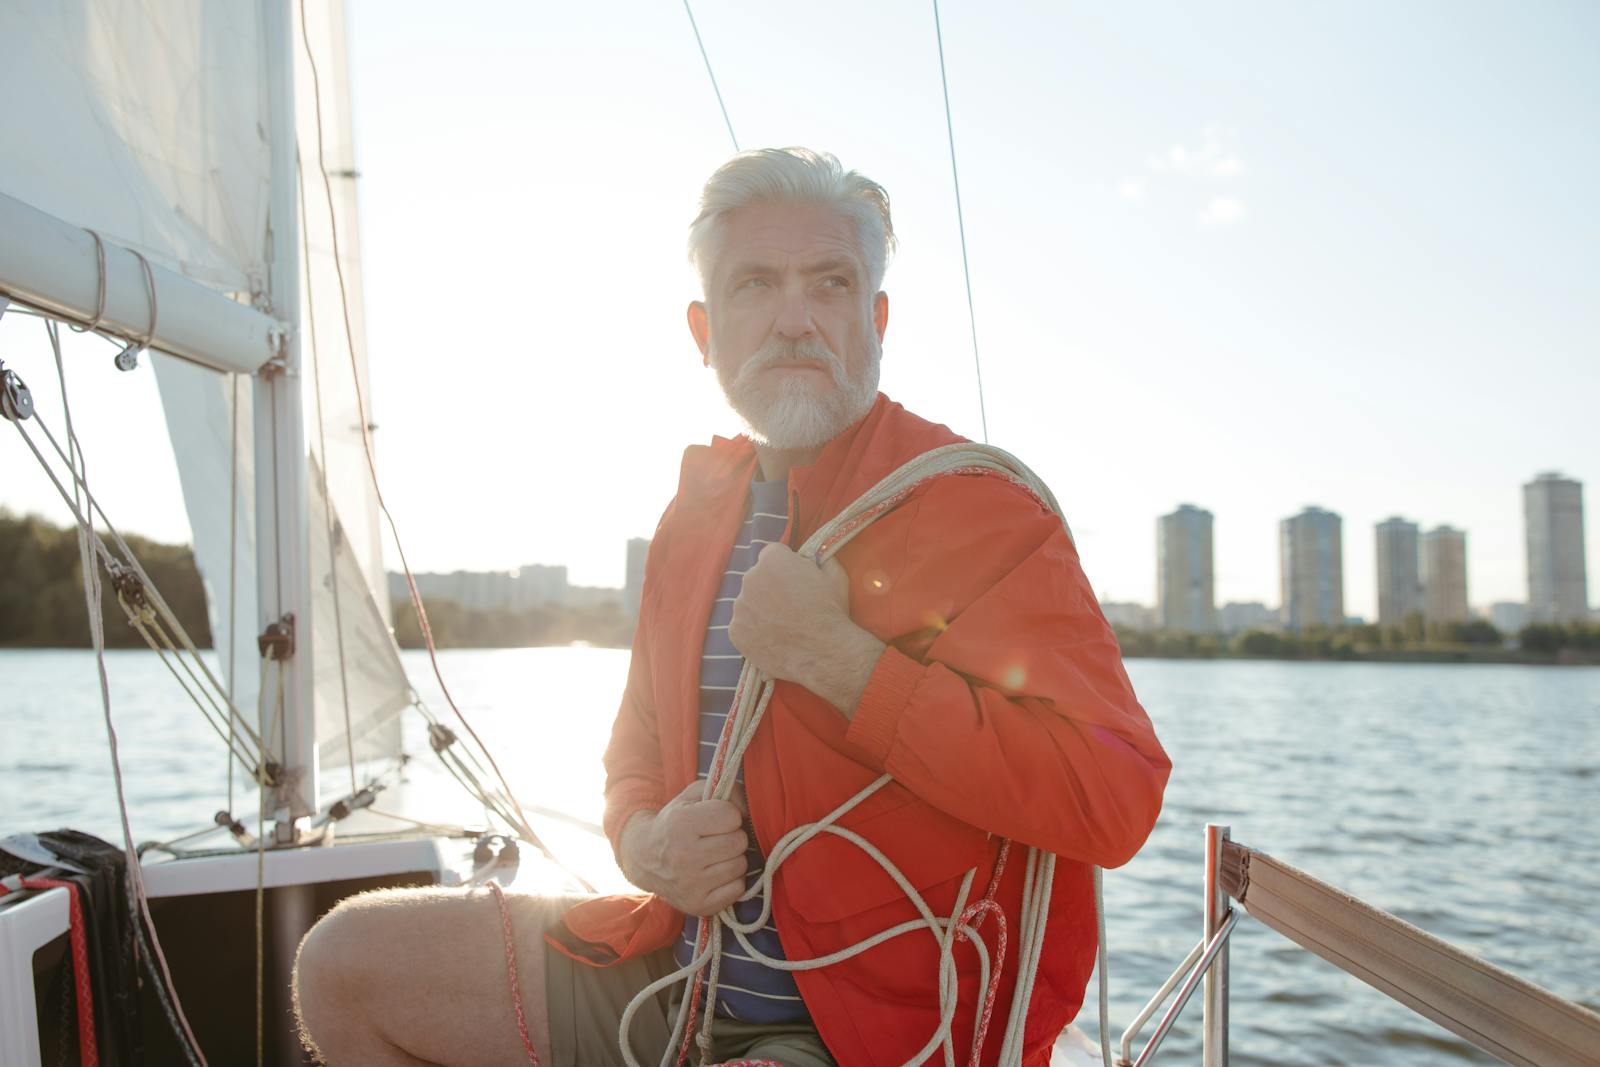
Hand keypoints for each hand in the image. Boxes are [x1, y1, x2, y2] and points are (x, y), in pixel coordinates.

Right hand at [618, 780, 746, 915]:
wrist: (645, 858)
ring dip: (733, 859)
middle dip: (732, 837)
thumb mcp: (693, 797)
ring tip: (715, 856)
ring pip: (740, 866)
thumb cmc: (676, 822)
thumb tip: (749, 808)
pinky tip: (716, 874)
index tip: (716, 819)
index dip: (729, 815)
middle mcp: (683, 856)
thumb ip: (725, 791)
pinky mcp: (698, 905)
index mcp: (680, 824)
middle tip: (716, 838)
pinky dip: (732, 881)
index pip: (732, 816)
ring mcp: (690, 885)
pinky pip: (737, 890)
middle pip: (739, 842)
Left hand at [729, 544, 885, 716]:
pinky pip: (742, 627)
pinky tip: (774, 639)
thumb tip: (816, 555)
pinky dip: (754, 632)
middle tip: (790, 606)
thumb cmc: (831, 612)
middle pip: (757, 578)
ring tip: (783, 626)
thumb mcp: (834, 575)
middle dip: (770, 587)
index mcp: (772, 559)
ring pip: (748, 603)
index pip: (772, 554)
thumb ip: (820, 560)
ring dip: (761, 610)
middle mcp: (750, 578)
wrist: (823, 653)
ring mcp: (740, 607)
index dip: (786, 567)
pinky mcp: (735, 631)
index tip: (795, 580)